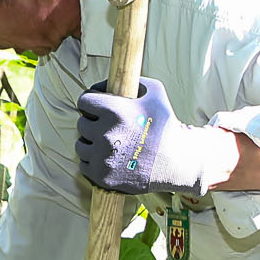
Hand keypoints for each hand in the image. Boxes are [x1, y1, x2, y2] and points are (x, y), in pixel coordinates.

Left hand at [75, 76, 236, 197]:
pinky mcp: (102, 177)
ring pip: (80, 145)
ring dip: (91, 143)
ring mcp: (103, 158)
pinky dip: (93, 162)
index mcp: (115, 111)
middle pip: (82, 124)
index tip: (97, 108)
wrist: (178, 163)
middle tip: (109, 127)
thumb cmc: (166, 126)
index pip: (84, 101)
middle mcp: (106, 134)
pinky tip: (109, 158)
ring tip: (109, 143)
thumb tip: (109, 82)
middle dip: (93, 123)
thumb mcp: (155, 93)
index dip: (91, 103)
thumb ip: (132, 81)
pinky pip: (84, 165)